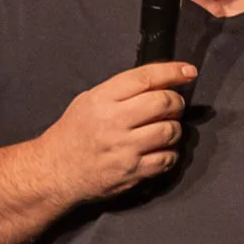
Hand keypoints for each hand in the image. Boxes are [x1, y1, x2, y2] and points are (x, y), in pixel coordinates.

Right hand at [41, 62, 196, 201]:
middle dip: (177, 102)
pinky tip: (161, 150)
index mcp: (102, 99)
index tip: (188, 71)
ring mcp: (124, 149)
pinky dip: (170, 153)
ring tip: (165, 128)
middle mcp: (114, 122)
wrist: (55, 171)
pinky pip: (167, 159)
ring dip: (175, 128)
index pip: (146, 78)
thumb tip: (158, 83)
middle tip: (174, 105)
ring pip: (170, 131)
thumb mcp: (88, 101)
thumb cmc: (72, 134)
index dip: (172, 72)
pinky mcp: (132, 172)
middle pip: (163, 103)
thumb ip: (120, 91)